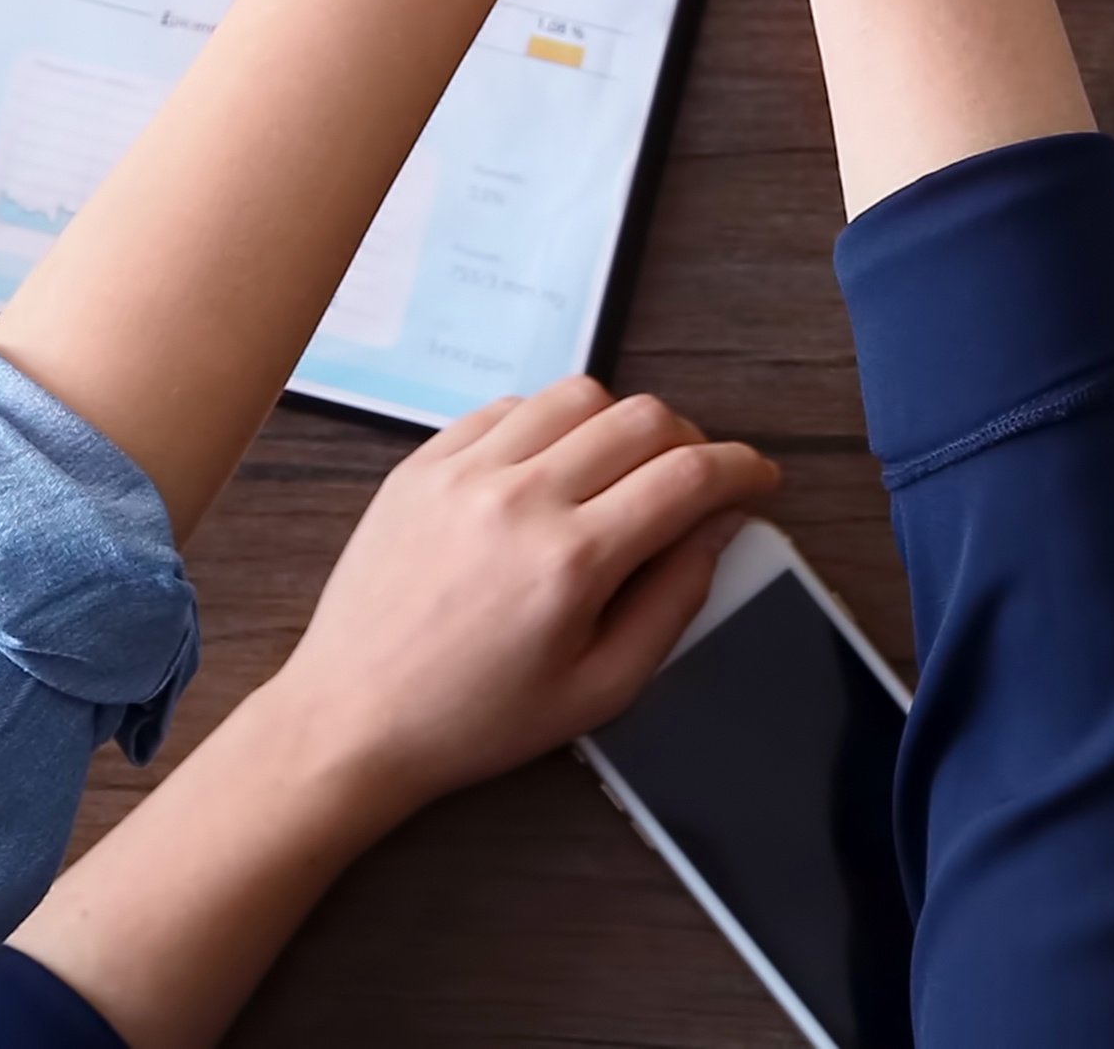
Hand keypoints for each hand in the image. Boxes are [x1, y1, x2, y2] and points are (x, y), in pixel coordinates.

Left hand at [257, 376, 778, 817]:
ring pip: (578, 394)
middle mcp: (521, 498)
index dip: (742, 468)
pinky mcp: (423, 462)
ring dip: (621, 423)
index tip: (758, 478)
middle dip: (691, 441)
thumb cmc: (476, 720)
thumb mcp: (599, 690)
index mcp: (572, 562)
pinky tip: (553, 468)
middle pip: (643, 418)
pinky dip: (550, 423)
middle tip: (696, 481)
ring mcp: (465, 471)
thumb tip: (719, 530)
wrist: (355, 718)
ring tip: (623, 471)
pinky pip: (509, 406)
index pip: (688, 475)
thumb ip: (674, 603)